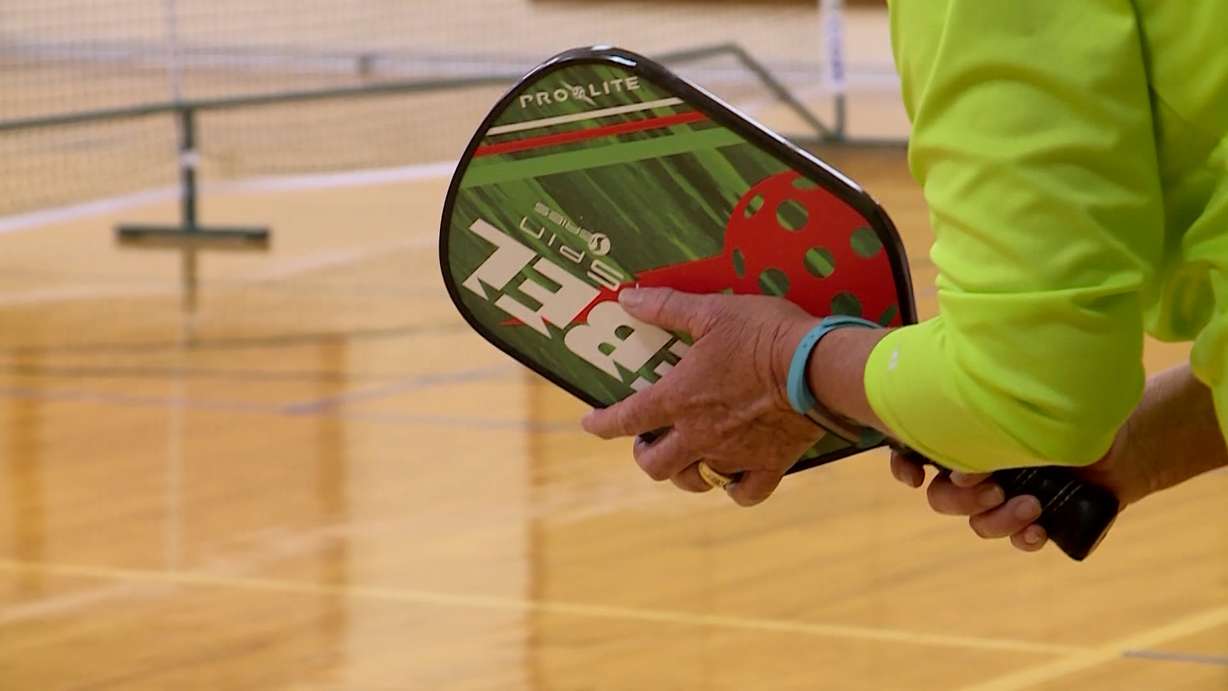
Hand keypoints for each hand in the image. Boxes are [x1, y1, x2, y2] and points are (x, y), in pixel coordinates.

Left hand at [581, 287, 824, 505]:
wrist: (816, 367)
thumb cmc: (762, 334)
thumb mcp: (712, 311)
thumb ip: (667, 307)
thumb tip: (627, 298)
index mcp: (679, 400)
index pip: (626, 419)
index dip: (602, 424)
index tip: (590, 424)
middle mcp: (699, 435)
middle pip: (656, 465)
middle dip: (646, 456)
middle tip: (650, 442)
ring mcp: (733, 454)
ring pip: (695, 482)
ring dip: (685, 474)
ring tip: (688, 459)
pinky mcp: (769, 464)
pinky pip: (745, 493)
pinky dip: (735, 489)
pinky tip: (734, 478)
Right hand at [892, 364, 1225, 552]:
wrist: (1125, 437)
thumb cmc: (1068, 401)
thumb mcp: (1028, 388)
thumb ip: (994, 387)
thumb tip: (965, 385)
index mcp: (967, 439)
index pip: (917, 454)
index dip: (905, 467)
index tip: (915, 474)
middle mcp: (981, 471)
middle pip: (943, 498)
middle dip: (961, 498)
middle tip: (993, 486)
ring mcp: (1007, 498)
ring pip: (977, 522)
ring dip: (996, 519)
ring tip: (1031, 505)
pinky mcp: (1036, 519)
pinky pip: (1017, 540)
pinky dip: (1024, 538)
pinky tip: (1039, 530)